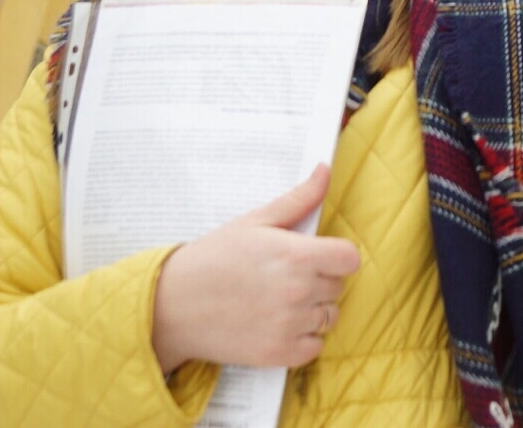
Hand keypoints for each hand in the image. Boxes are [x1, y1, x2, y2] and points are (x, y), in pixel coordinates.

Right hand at [151, 164, 360, 372]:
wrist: (172, 305)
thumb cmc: (213, 258)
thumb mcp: (255, 221)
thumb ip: (298, 199)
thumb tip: (325, 169)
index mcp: (296, 255)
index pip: (350, 258)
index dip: (337, 256)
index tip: (318, 256)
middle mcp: (298, 291)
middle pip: (338, 286)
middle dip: (320, 280)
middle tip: (286, 276)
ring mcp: (288, 325)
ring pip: (328, 317)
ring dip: (313, 310)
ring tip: (281, 301)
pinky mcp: (277, 354)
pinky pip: (314, 347)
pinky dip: (303, 339)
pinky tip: (279, 324)